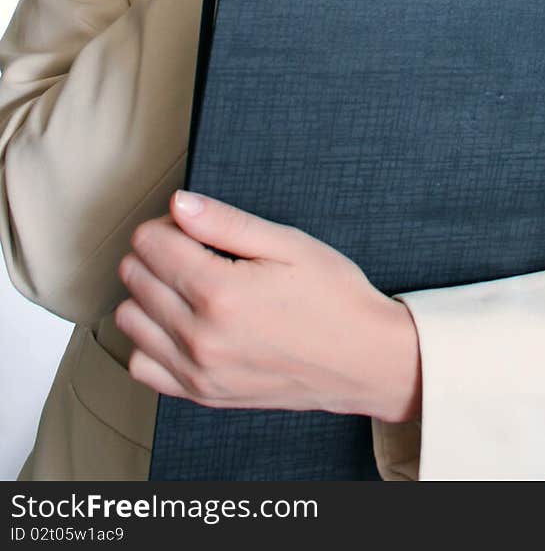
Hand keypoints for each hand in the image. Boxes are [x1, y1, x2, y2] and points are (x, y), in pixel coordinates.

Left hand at [115, 190, 421, 422]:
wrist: (361, 360)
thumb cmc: (333, 298)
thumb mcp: (288, 244)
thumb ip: (227, 222)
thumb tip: (180, 204)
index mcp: (220, 292)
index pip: (151, 242)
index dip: (169, 222)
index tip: (193, 224)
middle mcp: (200, 336)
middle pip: (135, 276)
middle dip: (156, 251)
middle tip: (194, 248)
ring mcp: (197, 370)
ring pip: (129, 319)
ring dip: (147, 293)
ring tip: (185, 284)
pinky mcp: (201, 395)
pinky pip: (142, 365)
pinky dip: (149, 339)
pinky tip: (177, 323)